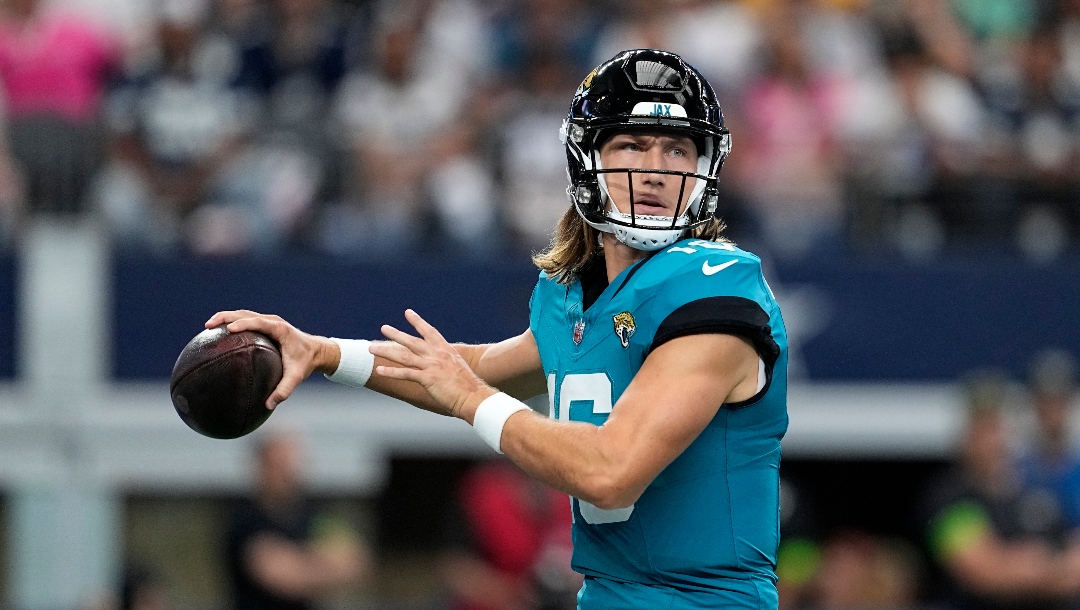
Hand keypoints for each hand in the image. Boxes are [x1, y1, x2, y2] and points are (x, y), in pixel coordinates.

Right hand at [204, 309, 337, 409]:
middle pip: (245, 313)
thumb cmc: (305, 362)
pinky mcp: (265, 325)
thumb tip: (268, 405)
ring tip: (208, 327)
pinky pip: (245, 320)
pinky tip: (219, 334)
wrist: (316, 351)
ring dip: (225, 317)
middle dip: (225, 317)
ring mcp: (268, 321)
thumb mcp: (296, 377)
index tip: (229, 329)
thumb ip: (284, 390)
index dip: (243, 323)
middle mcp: (272, 321)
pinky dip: (231, 323)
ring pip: (243, 314)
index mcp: (279, 329)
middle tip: (208, 325)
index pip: (258, 322)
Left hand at [371, 309, 495, 421]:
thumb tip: (442, 366)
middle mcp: (437, 355)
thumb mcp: (458, 368)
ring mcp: (431, 366)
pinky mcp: (427, 378)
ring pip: (404, 356)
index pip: (429, 331)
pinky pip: (405, 373)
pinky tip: (379, 370)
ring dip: (386, 351)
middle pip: (412, 341)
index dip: (418, 322)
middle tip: (384, 327)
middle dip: (396, 334)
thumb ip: (447, 364)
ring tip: (371, 348)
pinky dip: (391, 372)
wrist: (473, 396)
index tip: (408, 313)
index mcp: (446, 350)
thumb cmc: (469, 387)